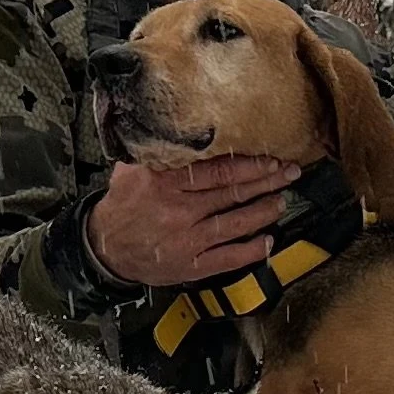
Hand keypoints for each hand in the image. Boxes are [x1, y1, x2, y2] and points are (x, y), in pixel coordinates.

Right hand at [86, 155, 299, 287]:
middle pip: (232, 194)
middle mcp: (179, 212)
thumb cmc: (122, 206)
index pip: (216, 172)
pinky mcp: (190, 266)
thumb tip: (174, 126)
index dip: (248, 165)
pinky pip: (227, 258)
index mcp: (165, 185)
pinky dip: (250, 250)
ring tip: (281, 201)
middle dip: (266, 183)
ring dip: (263, 212)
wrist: (104, 249)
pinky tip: (268, 242)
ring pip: (235, 224)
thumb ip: (154, 153)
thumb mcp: (129, 172)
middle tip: (289, 174)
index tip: (270, 160)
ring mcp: (187, 241)